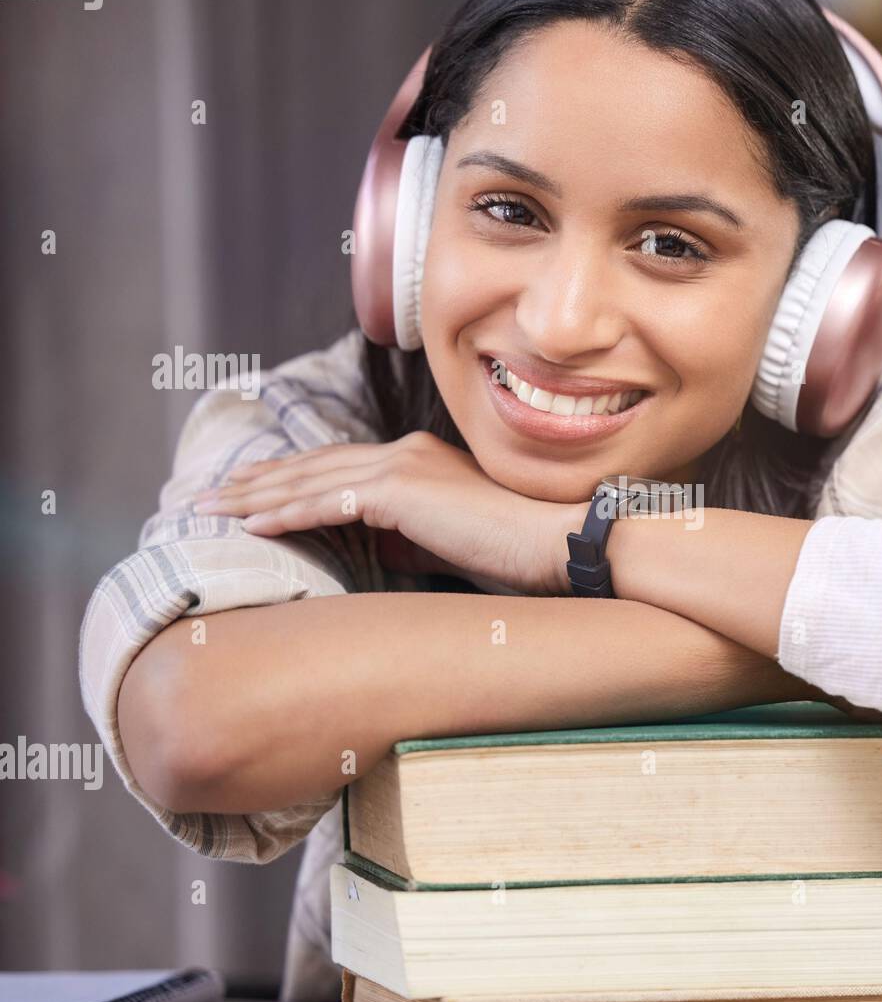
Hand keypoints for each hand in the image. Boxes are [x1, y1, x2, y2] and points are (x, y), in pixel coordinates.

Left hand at [192, 431, 584, 595]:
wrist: (551, 541)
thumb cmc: (510, 548)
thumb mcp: (447, 539)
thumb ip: (407, 535)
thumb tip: (374, 545)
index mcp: (414, 460)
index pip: (336, 465)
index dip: (287, 477)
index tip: (249, 490)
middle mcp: (402, 453)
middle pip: (313, 466)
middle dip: (257, 481)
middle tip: (209, 495)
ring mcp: (401, 467)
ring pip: (312, 480)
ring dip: (257, 496)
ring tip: (213, 509)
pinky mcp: (402, 491)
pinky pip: (330, 502)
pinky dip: (288, 513)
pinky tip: (254, 524)